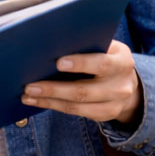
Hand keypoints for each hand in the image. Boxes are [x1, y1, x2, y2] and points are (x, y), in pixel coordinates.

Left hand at [21, 40, 141, 124]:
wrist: (126, 79)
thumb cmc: (105, 53)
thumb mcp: (103, 44)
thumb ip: (85, 42)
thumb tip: (51, 41)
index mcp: (122, 60)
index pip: (102, 63)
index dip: (80, 64)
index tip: (58, 63)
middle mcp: (122, 84)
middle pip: (85, 90)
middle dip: (55, 88)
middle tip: (30, 85)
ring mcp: (116, 103)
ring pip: (78, 105)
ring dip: (50, 100)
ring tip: (27, 95)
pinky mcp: (106, 115)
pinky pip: (78, 112)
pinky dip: (55, 106)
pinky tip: (38, 101)